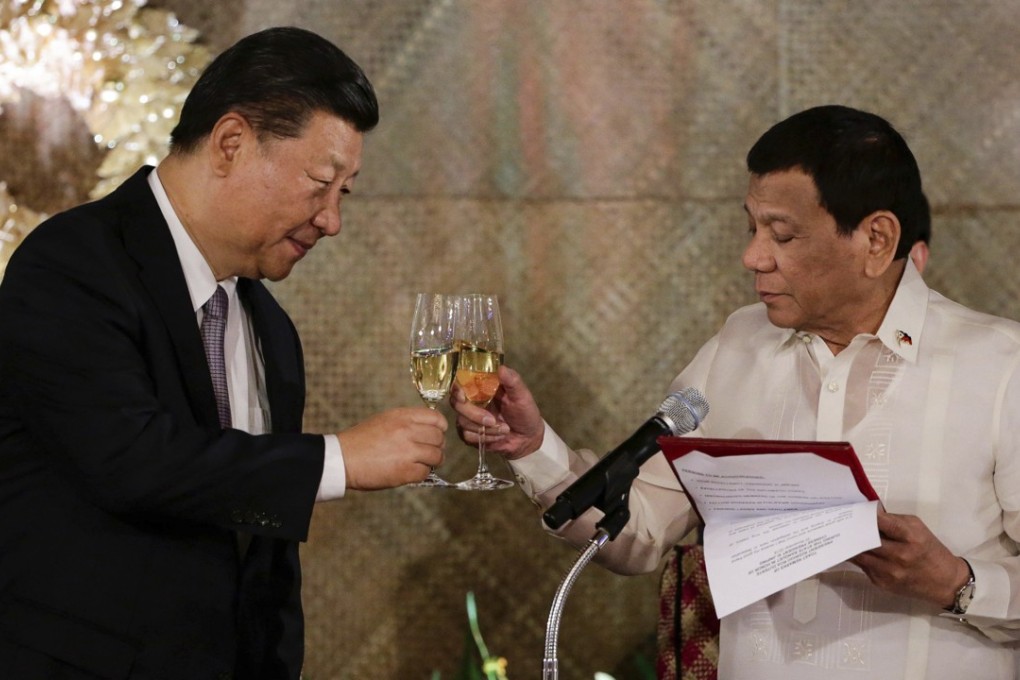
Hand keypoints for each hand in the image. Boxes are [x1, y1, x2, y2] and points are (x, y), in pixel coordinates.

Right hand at [337, 407, 446, 489]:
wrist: (342, 458)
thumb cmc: (360, 440)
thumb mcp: (384, 420)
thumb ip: (406, 422)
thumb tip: (427, 429)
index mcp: (402, 416)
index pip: (436, 418)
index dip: (440, 427)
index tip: (436, 433)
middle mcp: (407, 431)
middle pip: (439, 438)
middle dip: (436, 446)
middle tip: (428, 451)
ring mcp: (407, 451)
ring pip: (437, 456)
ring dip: (432, 461)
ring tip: (422, 463)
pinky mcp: (404, 471)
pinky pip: (425, 472)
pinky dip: (421, 474)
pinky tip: (411, 472)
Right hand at [450, 365, 543, 459]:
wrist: (527, 439)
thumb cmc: (525, 413)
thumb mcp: (522, 396)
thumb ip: (512, 381)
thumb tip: (501, 368)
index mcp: (482, 387)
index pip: (460, 383)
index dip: (457, 389)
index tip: (462, 397)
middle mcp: (472, 400)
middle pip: (457, 404)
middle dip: (474, 414)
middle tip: (493, 421)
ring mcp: (469, 417)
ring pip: (462, 422)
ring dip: (485, 429)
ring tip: (504, 430)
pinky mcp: (469, 433)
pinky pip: (467, 436)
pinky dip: (485, 438)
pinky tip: (498, 437)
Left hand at [849, 511, 970, 607]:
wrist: (946, 583)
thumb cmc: (931, 551)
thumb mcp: (919, 529)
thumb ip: (894, 520)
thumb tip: (871, 514)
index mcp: (911, 538)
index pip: (883, 523)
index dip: (867, 516)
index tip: (856, 510)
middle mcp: (900, 555)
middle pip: (866, 540)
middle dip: (852, 531)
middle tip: (841, 523)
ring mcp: (890, 572)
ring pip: (859, 556)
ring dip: (849, 545)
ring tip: (841, 535)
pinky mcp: (883, 583)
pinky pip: (863, 567)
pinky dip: (858, 558)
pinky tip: (852, 550)